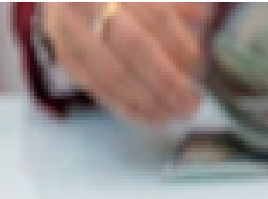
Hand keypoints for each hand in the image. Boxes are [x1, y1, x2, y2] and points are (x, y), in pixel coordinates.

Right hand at [42, 2, 210, 126]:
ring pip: (113, 72)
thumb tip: (202, 17)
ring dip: (149, 100)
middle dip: (167, 80)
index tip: (198, 65)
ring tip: (176, 115)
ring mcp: (70, 31)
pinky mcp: (64, 55)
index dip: (180, 43)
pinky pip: (96, 87)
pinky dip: (125, 106)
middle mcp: (89, 4)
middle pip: (135, 46)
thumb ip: (176, 3)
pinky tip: (151, 118)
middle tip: (192, 104)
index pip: (156, 15)